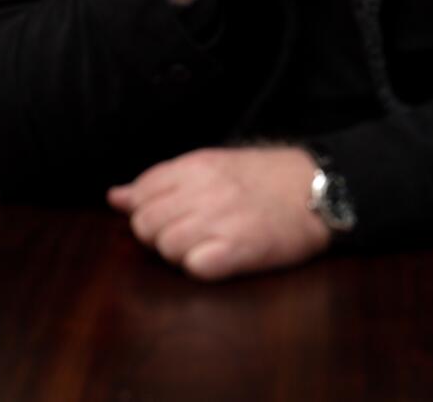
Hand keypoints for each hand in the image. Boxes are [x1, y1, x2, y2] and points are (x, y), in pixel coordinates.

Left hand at [106, 145, 331, 281]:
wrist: (317, 189)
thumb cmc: (265, 178)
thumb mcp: (213, 165)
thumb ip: (163, 181)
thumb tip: (115, 197)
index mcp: (197, 165)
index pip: (144, 190)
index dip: (147, 209)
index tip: (170, 213)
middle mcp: (204, 189)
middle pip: (147, 224)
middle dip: (159, 235)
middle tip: (190, 232)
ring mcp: (221, 219)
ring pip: (167, 247)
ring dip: (181, 253)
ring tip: (209, 244)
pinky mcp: (239, 250)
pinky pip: (195, 267)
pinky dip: (201, 266)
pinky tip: (220, 257)